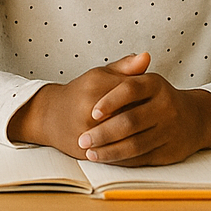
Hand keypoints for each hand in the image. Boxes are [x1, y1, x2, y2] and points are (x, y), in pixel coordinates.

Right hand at [6, 54, 150, 157]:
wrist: (50, 116)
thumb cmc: (80, 92)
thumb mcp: (101, 74)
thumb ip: (125, 67)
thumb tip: (147, 57)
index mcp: (95, 86)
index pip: (131, 91)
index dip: (147, 97)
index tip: (159, 100)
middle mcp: (89, 110)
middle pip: (129, 116)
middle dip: (146, 120)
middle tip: (160, 120)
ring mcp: (87, 133)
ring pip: (122, 138)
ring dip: (140, 138)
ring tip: (152, 135)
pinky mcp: (86, 151)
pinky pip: (113, 153)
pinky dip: (128, 152)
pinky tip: (140, 149)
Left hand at [79, 53, 210, 166]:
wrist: (193, 120)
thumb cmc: (156, 98)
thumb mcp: (143, 80)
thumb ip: (129, 68)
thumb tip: (141, 57)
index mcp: (156, 85)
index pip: (130, 90)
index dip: (110, 102)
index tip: (93, 113)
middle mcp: (166, 106)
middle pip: (131, 121)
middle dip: (104, 133)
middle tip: (83, 139)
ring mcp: (169, 131)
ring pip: (135, 144)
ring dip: (110, 151)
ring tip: (90, 152)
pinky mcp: (169, 152)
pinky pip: (142, 158)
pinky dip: (122, 160)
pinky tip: (107, 159)